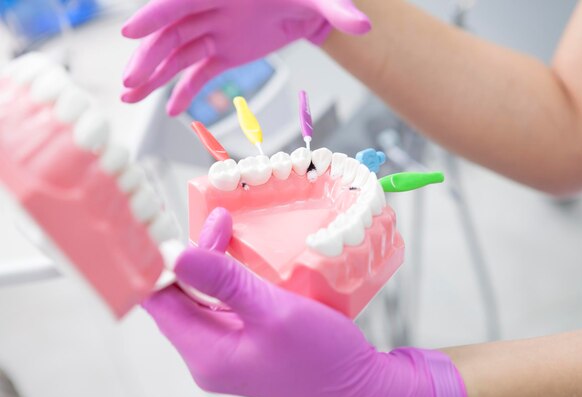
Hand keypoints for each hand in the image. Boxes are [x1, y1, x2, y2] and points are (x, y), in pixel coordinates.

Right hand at [121, 0, 370, 114]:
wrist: (310, 0)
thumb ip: (337, 9)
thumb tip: (363, 24)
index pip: (182, 0)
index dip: (156, 16)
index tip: (130, 33)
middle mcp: (212, 10)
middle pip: (172, 33)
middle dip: (150, 56)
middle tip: (129, 82)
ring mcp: (216, 32)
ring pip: (179, 55)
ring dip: (155, 76)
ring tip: (129, 98)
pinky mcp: (226, 53)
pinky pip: (200, 73)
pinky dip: (186, 91)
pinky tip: (171, 110)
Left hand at [143, 208, 467, 396]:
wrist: (360, 385)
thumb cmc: (323, 356)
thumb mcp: (274, 311)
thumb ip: (224, 281)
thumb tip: (175, 254)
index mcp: (206, 353)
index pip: (159, 302)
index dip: (160, 262)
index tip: (173, 224)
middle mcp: (210, 353)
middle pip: (181, 295)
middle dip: (196, 256)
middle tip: (221, 222)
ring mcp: (228, 347)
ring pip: (204, 295)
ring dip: (215, 263)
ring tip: (230, 232)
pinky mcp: (246, 339)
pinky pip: (226, 302)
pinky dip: (232, 276)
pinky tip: (247, 258)